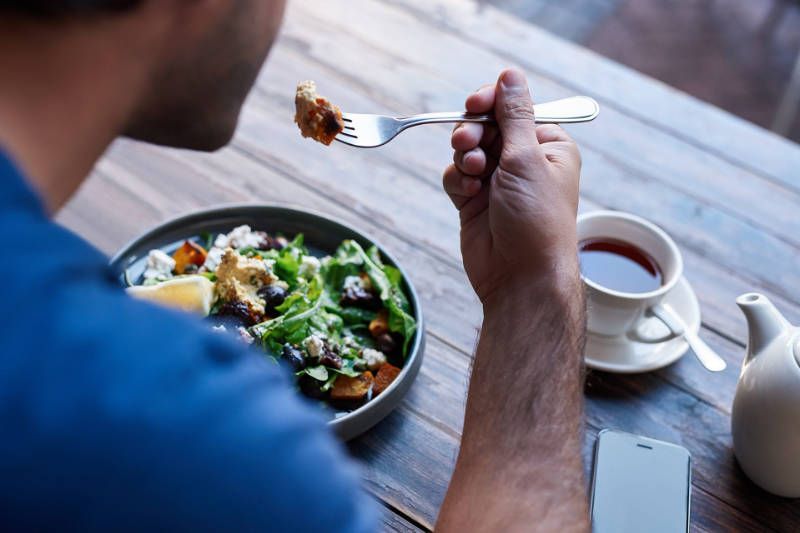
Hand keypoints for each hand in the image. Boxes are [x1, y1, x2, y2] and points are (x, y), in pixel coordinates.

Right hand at [443, 68, 581, 303]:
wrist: (521, 276)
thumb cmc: (536, 219)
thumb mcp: (526, 158)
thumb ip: (513, 115)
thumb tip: (511, 76)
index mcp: (548, 146)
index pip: (514, 109)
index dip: (491, 103)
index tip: (474, 104)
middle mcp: (523, 162)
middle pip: (485, 126)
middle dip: (472, 133)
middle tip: (467, 143)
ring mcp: (497, 183)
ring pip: (466, 150)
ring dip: (464, 157)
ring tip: (473, 173)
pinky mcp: (475, 203)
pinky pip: (456, 177)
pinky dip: (458, 182)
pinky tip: (469, 195)